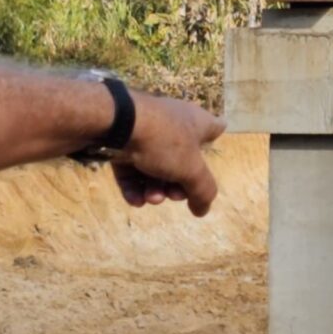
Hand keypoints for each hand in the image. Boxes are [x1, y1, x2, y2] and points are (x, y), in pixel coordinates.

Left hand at [110, 92, 225, 215]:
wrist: (117, 124)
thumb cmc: (164, 141)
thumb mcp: (191, 170)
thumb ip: (202, 191)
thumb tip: (202, 210)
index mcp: (196, 123)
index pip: (214, 127)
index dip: (215, 137)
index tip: (210, 146)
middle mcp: (173, 124)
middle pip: (181, 160)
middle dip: (177, 184)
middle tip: (173, 195)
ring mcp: (146, 132)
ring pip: (155, 167)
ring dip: (154, 189)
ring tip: (151, 199)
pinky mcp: (122, 142)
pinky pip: (132, 169)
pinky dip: (135, 186)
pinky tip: (136, 200)